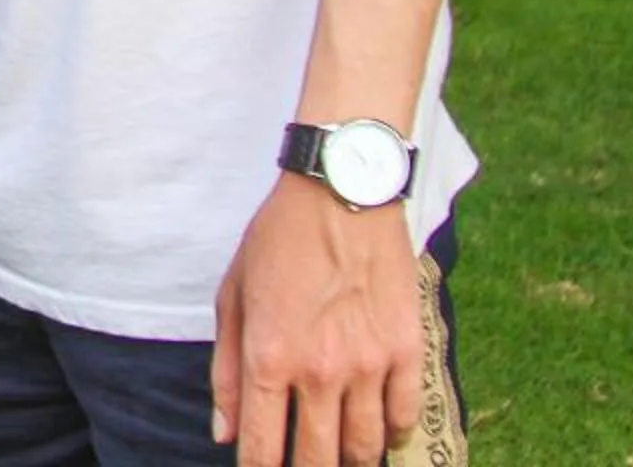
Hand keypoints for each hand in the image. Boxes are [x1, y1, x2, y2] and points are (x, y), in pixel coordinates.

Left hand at [211, 175, 424, 465]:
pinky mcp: (408, 352)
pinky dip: (391, 435)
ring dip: (350, 460)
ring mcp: (370, 364)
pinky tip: (379, 432)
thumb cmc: (277, 240)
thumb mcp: (232, 297)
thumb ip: (226, 371)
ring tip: (338, 455)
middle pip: (318, 459)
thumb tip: (224, 434)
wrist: (341, 193)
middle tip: (301, 466)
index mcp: (270, 357)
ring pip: (365, 448)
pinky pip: (405, 418)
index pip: (263, 448)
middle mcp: (321, 370)